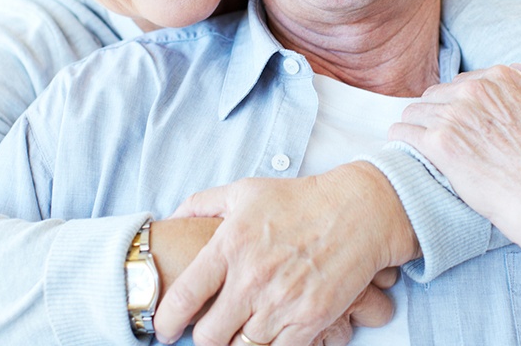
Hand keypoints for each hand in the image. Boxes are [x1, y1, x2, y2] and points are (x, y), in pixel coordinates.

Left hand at [153, 163, 417, 345]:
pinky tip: (267, 333)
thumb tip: (173, 215)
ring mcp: (281, 303)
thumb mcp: (244, 190)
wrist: (355, 211)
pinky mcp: (309, 320)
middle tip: (208, 328)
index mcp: (230, 245)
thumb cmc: (297, 199)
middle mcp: (251, 278)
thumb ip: (203, 203)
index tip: (164, 328)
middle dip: (203, 336)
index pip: (183, 297)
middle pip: (208, 336)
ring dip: (236, 343)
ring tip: (239, 328)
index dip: (166, 320)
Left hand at [389, 62, 520, 296]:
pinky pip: (401, 132)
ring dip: (417, 129)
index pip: (458, 84)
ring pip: (413, 113)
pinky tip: (409, 150)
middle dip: (435, 116)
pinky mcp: (439, 143)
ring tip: (426, 147)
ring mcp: (455, 116)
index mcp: (499, 79)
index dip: (457, 106)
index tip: (459, 124)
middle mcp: (475, 91)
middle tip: (443, 138)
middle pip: (433, 97)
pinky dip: (402, 141)